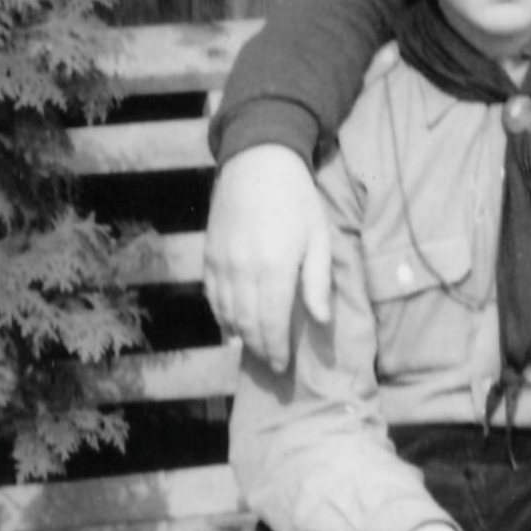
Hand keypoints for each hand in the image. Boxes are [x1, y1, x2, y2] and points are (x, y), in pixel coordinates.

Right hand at [205, 143, 330, 368]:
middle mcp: (243, 272)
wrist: (257, 164)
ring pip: (226, 314)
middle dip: (260, 348)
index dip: (276, 349)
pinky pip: (212, 296)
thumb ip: (317, 283)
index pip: (272, 323)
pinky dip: (221, 316)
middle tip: (271, 364)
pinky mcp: (209, 256)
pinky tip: (232, 326)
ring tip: (255, 349)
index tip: (282, 367)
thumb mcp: (318, 238)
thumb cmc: (297, 201)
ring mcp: (221, 264)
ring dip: (240, 336)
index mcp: (274, 269)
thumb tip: (321, 322)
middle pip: (247, 324)